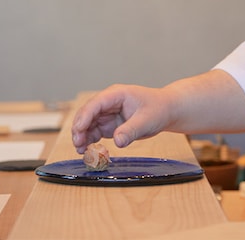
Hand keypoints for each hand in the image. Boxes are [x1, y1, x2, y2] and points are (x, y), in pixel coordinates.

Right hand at [71, 72, 244, 152]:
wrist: (167, 111)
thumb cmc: (158, 109)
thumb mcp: (147, 120)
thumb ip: (131, 130)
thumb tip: (118, 142)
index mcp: (116, 94)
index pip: (95, 104)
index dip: (85, 116)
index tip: (79, 130)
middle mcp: (108, 103)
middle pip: (88, 114)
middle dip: (80, 128)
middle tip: (77, 145)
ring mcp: (108, 113)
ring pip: (89, 124)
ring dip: (83, 136)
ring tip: (81, 151)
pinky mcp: (110, 124)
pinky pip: (95, 132)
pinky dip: (90, 141)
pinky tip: (88, 151)